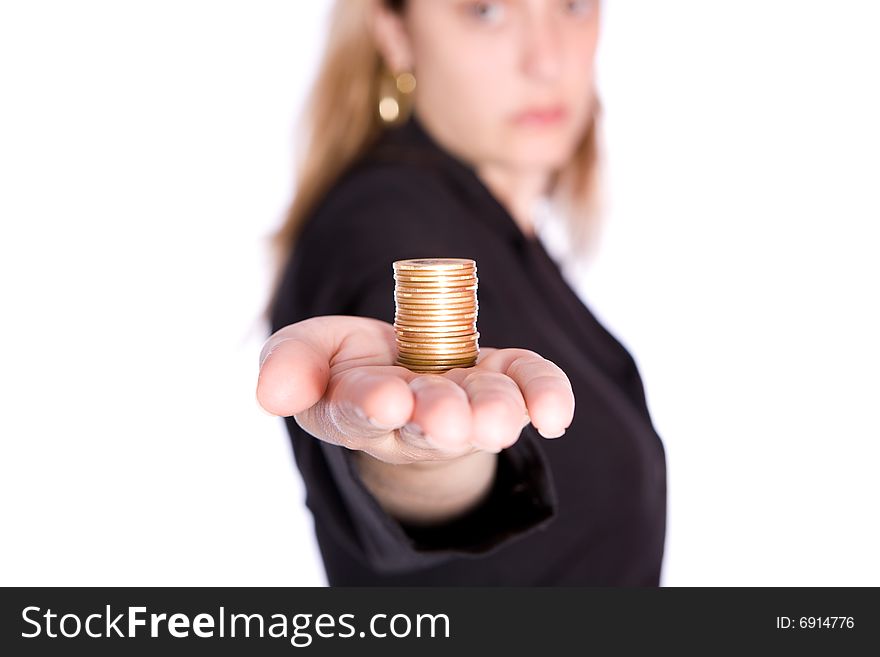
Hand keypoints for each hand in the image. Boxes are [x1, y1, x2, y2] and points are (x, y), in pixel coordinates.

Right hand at [256, 316, 573, 464]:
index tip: (384, 400)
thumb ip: (291, 364)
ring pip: (482, 413)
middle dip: (438, 417)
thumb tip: (271, 394)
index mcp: (355, 406)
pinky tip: (555, 414)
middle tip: (448, 420)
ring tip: (499, 419)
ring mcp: (465, 401)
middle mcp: (415, 416)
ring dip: (492, 413)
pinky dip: (545, 396)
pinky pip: (531, 389)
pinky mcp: (505, 380)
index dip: (371, 405)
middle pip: (427, 422)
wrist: (404, 372)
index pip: (358, 411)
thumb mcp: (308, 349)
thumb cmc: (350, 361)